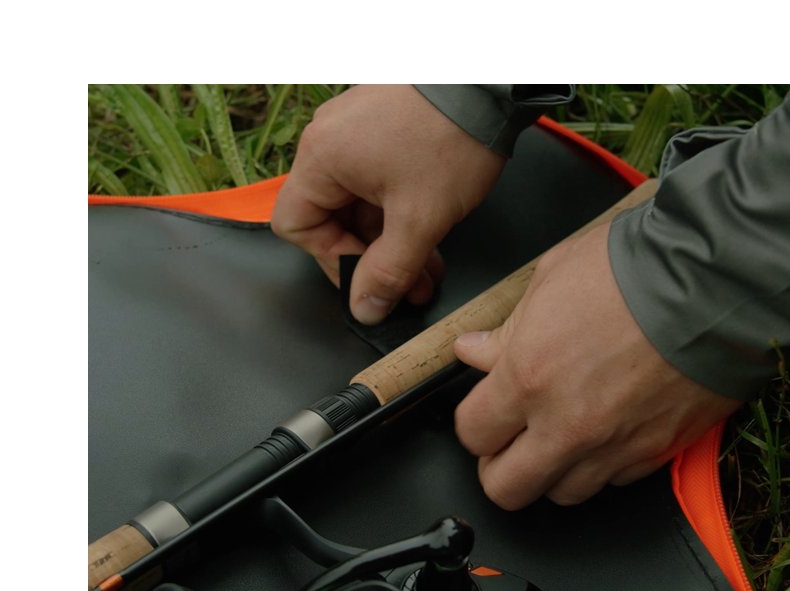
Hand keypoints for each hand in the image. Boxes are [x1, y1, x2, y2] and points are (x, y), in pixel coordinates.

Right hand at [271, 85, 504, 323]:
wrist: (492, 81)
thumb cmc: (451, 136)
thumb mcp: (420, 219)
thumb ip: (389, 271)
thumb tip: (365, 308)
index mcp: (321, 159)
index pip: (297, 226)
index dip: (332, 261)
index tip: (370, 280)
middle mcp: (330, 140)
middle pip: (331, 218)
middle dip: (373, 259)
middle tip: (410, 286)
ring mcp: (357, 130)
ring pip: (360, 204)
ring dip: (392, 241)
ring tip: (429, 268)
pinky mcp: (385, 126)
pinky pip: (378, 181)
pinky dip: (400, 211)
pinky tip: (431, 231)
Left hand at [453, 222, 741, 509]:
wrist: (718, 283)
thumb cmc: (638, 270)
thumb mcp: (552, 279)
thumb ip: (507, 329)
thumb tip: (475, 351)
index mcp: (528, 378)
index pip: (472, 433)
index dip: (476, 423)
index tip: (487, 411)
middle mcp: (566, 425)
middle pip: (506, 489)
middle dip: (500, 467)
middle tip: (512, 439)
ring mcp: (614, 447)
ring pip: (561, 495)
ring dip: (554, 470)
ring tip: (563, 433)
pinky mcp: (656, 454)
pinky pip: (615, 482)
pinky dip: (604, 464)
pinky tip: (610, 428)